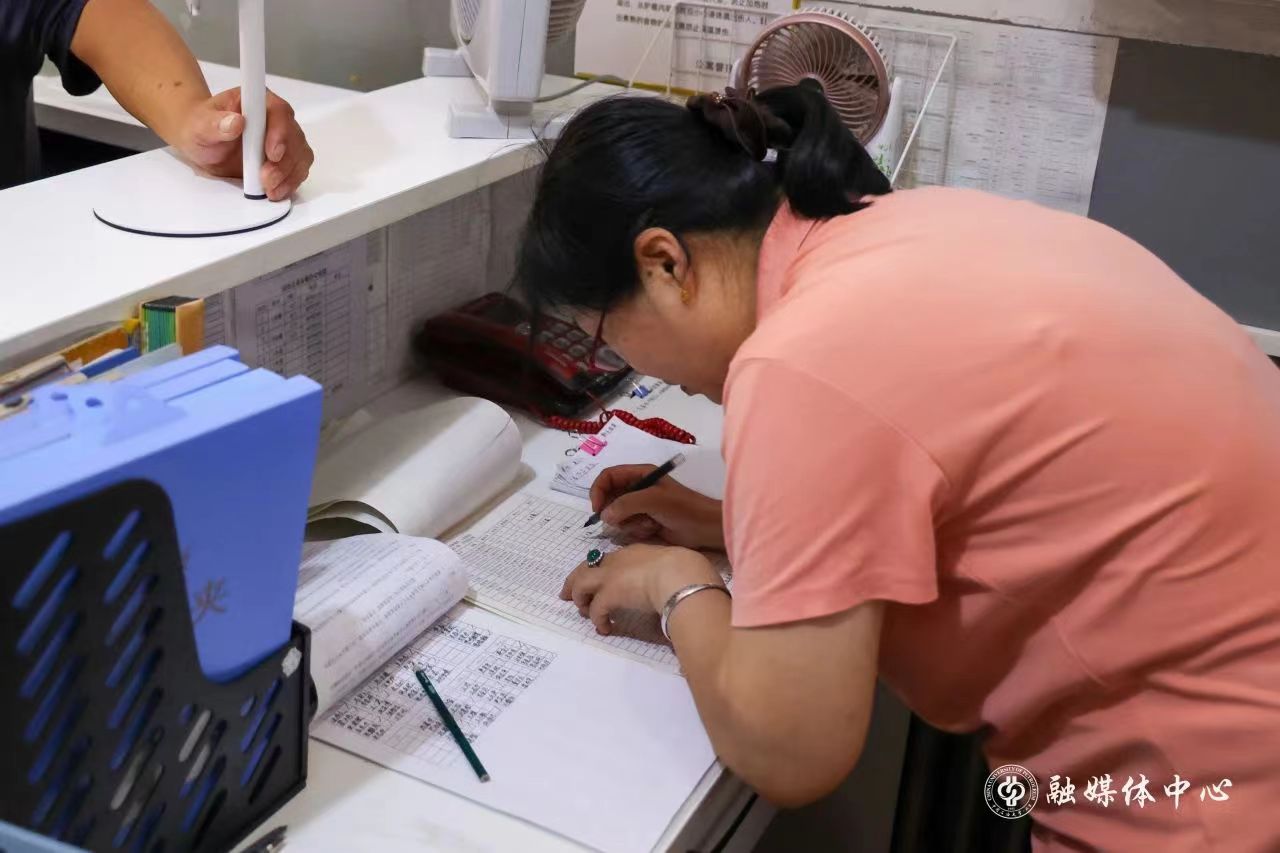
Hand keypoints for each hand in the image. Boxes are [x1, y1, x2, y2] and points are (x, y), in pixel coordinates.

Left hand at [174, 88, 313, 200]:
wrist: (202, 144)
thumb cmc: (201, 128)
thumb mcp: (200, 125)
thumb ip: (215, 124)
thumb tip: (236, 122)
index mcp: (258, 101)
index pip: (279, 111)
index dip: (280, 132)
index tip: (272, 153)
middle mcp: (276, 118)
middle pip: (294, 138)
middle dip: (284, 162)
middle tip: (266, 179)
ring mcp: (285, 139)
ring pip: (300, 156)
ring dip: (288, 176)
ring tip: (269, 189)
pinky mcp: (286, 159)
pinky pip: (298, 170)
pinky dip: (289, 183)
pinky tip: (276, 191)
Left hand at [560, 544, 720, 634]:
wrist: (681, 574)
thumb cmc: (686, 570)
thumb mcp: (674, 566)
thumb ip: (666, 575)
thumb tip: (669, 588)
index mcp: (634, 552)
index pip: (608, 560)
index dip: (598, 570)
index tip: (594, 578)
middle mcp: (618, 561)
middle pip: (586, 568)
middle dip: (574, 581)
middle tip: (567, 595)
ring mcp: (611, 576)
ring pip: (581, 585)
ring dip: (581, 599)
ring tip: (585, 613)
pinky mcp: (609, 594)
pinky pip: (595, 609)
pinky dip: (597, 619)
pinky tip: (605, 628)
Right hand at [591, 464, 724, 549]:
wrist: (704, 528)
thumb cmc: (682, 508)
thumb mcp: (653, 500)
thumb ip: (626, 504)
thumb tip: (604, 515)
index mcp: (640, 474)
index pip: (608, 476)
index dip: (599, 490)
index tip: (597, 509)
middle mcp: (637, 488)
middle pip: (609, 497)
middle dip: (614, 511)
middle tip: (622, 521)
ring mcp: (640, 506)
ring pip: (617, 515)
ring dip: (628, 522)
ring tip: (648, 524)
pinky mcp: (644, 522)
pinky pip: (627, 526)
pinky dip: (636, 530)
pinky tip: (653, 529)